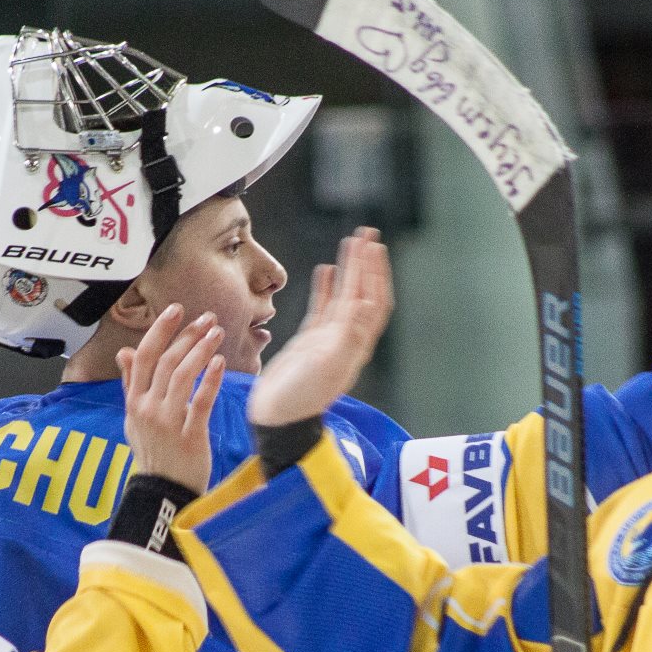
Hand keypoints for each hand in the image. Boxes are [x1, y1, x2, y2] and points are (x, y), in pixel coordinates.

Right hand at [118, 305, 224, 492]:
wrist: (162, 491)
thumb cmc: (153, 453)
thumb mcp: (133, 418)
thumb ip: (130, 384)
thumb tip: (124, 352)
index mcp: (134, 402)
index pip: (143, 357)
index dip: (160, 331)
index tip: (176, 310)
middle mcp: (148, 409)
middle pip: (166, 362)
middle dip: (187, 336)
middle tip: (207, 318)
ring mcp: (168, 423)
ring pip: (182, 377)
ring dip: (200, 351)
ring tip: (216, 333)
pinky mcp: (190, 436)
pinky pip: (201, 402)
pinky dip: (210, 380)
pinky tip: (220, 362)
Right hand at [248, 227, 392, 427]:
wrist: (276, 417)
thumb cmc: (300, 397)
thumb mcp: (326, 365)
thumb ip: (346, 335)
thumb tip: (365, 303)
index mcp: (355, 343)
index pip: (373, 300)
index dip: (376, 273)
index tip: (374, 246)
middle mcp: (347, 339)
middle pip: (362, 292)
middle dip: (366, 263)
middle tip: (367, 233)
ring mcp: (328, 339)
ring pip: (343, 296)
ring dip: (349, 269)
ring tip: (351, 243)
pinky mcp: (309, 342)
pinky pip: (322, 308)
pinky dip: (325, 287)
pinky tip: (325, 270)